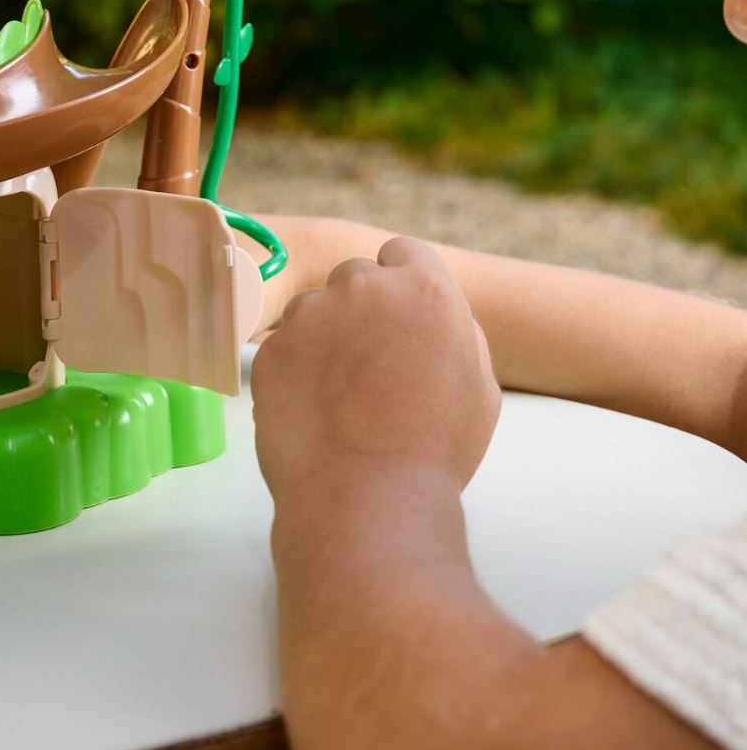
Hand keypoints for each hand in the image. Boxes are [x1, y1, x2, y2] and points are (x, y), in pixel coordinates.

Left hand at [251, 236, 500, 505]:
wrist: (369, 497)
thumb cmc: (435, 449)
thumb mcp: (479, 384)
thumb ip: (456, 331)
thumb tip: (432, 316)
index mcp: (424, 288)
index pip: (405, 252)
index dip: (404, 285)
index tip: (402, 318)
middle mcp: (362, 287)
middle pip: (356, 276)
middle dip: (363, 309)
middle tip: (372, 364)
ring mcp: (310, 314)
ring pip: (314, 308)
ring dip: (324, 336)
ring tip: (341, 396)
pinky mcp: (271, 346)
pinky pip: (284, 346)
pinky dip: (295, 370)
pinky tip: (314, 410)